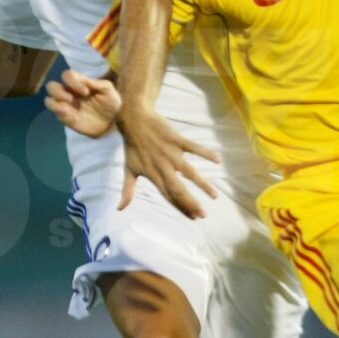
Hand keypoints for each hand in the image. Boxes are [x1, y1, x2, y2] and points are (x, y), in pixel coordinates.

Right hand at [45, 70, 121, 138]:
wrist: (113, 122)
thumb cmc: (111, 103)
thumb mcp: (108, 90)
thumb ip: (96, 83)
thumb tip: (83, 81)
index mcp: (78, 84)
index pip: (67, 75)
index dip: (72, 81)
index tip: (86, 92)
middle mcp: (69, 93)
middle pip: (51, 86)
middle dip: (58, 92)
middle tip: (71, 99)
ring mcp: (66, 107)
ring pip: (49, 101)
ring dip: (55, 105)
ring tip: (68, 111)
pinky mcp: (67, 119)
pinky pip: (58, 117)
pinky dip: (65, 117)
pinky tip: (76, 119)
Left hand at [117, 101, 220, 219]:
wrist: (134, 120)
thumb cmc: (132, 146)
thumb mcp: (129, 169)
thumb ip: (128, 190)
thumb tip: (120, 209)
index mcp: (153, 175)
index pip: (168, 196)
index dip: (180, 207)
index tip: (192, 218)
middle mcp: (164, 167)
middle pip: (179, 189)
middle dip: (191, 203)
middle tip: (203, 215)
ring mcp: (172, 153)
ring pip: (190, 172)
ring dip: (203, 184)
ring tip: (215, 196)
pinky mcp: (177, 140)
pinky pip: (194, 148)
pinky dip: (206, 153)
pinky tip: (218, 160)